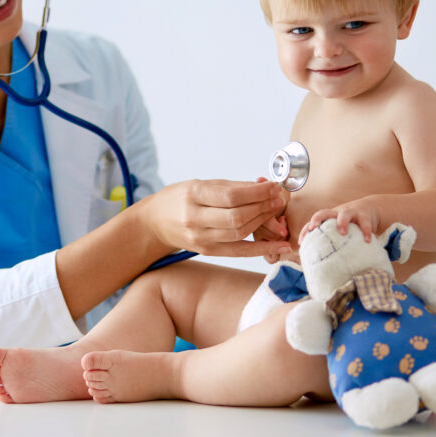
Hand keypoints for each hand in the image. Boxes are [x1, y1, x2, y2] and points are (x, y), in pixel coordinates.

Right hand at [137, 179, 291, 258]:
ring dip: (263, 223)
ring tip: (276, 213)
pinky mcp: (208, 251)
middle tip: (277, 199)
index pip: (230, 196)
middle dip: (262, 207)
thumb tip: (263, 187)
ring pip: (240, 233)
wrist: (155, 223)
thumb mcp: (200, 184)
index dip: (256, 192)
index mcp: (192, 195)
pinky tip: (280, 246)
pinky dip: (262, 249)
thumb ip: (231, 187)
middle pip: (237, 216)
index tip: (273, 187)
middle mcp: (195, 218)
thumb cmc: (178, 199)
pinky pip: (239, 252)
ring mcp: (201, 238)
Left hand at [300, 202, 380, 243]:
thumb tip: (320, 265)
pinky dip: (366, 230)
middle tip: (314, 227)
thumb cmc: (350, 226)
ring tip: (342, 233)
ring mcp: (351, 213)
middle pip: (324, 212)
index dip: (306, 230)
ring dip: (342, 222)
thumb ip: (331, 243)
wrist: (369, 210)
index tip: (301, 242)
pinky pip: (364, 222)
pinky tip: (367, 240)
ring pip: (344, 214)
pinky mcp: (364, 215)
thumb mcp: (338, 231)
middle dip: (317, 219)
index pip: (313, 223)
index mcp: (328, 218)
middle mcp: (337, 214)